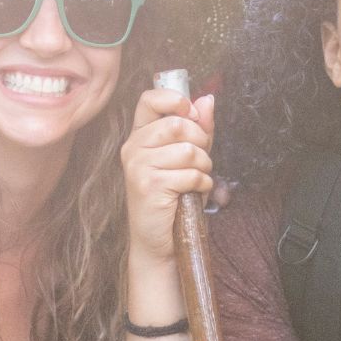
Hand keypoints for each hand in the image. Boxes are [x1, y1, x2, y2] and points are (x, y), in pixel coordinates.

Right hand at [121, 88, 215, 262]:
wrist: (157, 241)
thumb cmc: (173, 197)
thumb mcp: (187, 158)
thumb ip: (198, 128)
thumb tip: (207, 99)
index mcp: (139, 136)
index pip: (149, 99)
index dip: (175, 100)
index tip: (191, 113)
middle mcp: (133, 147)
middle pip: (178, 124)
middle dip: (201, 141)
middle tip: (200, 160)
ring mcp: (138, 166)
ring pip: (189, 151)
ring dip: (205, 167)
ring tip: (196, 180)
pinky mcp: (149, 186)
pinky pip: (191, 174)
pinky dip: (202, 184)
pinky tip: (193, 194)